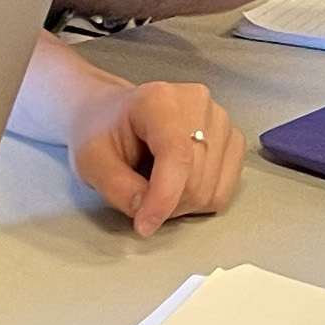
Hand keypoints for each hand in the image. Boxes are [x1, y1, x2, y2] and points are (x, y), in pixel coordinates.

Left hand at [68, 76, 246, 232]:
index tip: (144, 225)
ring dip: (182, 204)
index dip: (164, 196)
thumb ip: (116, 186)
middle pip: (196, 180)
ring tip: (156, 185)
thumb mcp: (91, 160)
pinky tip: (178, 183)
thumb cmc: (102, 132)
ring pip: (211, 190)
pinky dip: (200, 200)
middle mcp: (199, 104)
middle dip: (166, 203)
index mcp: (159, 99)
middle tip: (139, 196)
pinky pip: (224, 191)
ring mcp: (221, 121)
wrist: (115, 116)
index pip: (177, 154)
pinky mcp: (233, 141)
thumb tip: (146, 211)